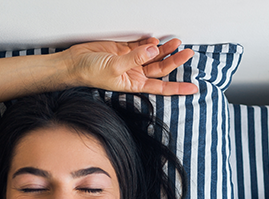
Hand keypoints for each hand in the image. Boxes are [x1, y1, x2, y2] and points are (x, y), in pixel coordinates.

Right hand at [63, 37, 197, 95]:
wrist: (75, 62)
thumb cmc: (91, 73)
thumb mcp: (115, 67)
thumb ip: (136, 57)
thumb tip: (154, 49)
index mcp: (135, 84)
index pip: (162, 87)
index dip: (178, 88)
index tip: (193, 88)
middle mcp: (136, 74)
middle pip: (162, 68)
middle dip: (175, 61)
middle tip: (187, 53)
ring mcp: (132, 61)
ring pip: (154, 56)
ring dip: (165, 50)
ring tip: (176, 42)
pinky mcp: (125, 50)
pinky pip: (143, 46)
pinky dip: (150, 42)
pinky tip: (155, 40)